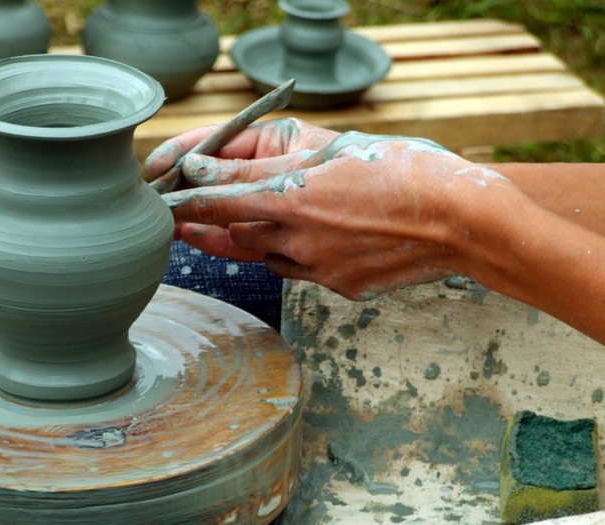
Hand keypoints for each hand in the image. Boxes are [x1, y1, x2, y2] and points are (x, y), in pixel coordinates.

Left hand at [151, 124, 518, 300]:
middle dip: (210, 223)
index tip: (168, 196)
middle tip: (185, 216)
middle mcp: (298, 237)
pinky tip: (296, 239)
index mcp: (295, 196)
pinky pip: (295, 271)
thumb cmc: (406, 170)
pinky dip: (286, 254)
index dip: (187, 197)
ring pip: (262, 255)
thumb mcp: (340, 147)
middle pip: (233, 233)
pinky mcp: (337, 286)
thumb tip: (227, 166)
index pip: (219, 198)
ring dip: (247, 239)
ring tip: (230, 227)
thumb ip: (279, 158)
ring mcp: (317, 268)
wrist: (461, 222)